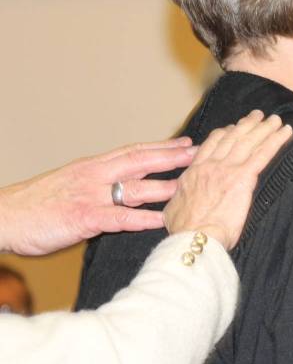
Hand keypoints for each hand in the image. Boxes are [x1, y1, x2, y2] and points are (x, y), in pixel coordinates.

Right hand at [0, 137, 196, 255]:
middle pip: (141, 162)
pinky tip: (162, 220)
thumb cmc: (36, 206)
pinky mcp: (82, 218)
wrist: (3, 216)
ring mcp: (89, 196)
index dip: (162, 147)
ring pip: (136, 188)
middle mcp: (94, 176)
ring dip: (167, 187)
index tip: (187, 142)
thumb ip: (99, 188)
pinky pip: (118, 217)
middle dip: (173, 158)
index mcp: (92, 167)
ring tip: (193, 185)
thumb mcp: (71, 188)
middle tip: (202, 154)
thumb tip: (125, 192)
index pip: (134, 152)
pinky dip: (141, 218)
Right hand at [164, 111, 292, 249]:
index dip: (224, 133)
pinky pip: (263, 154)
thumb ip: (182, 199)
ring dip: (264, 128)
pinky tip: (286, 132)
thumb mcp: (174, 210)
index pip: (211, 145)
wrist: (193, 237)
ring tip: (275, 120)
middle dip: (247, 125)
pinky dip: (276, 140)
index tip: (233, 127)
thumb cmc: (185, 232)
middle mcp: (210, 166)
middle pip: (232, 138)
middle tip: (258, 115)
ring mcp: (227, 169)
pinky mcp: (243, 178)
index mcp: (194, 172)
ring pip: (249, 141)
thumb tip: (182, 201)